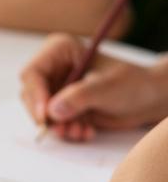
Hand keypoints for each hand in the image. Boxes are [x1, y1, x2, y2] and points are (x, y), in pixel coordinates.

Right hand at [19, 33, 167, 141]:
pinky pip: (54, 122)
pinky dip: (67, 130)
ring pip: (40, 111)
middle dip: (46, 115)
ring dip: (58, 126)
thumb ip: (78, 97)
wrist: (150, 99)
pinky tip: (86, 131)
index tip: (45, 115)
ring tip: (79, 131)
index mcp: (59, 50)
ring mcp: (57, 87)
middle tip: (61, 130)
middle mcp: (54, 68)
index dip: (35, 95)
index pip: (32, 73)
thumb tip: (51, 111)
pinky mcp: (64, 106)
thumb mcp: (107, 88)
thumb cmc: (133, 84)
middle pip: (31, 94)